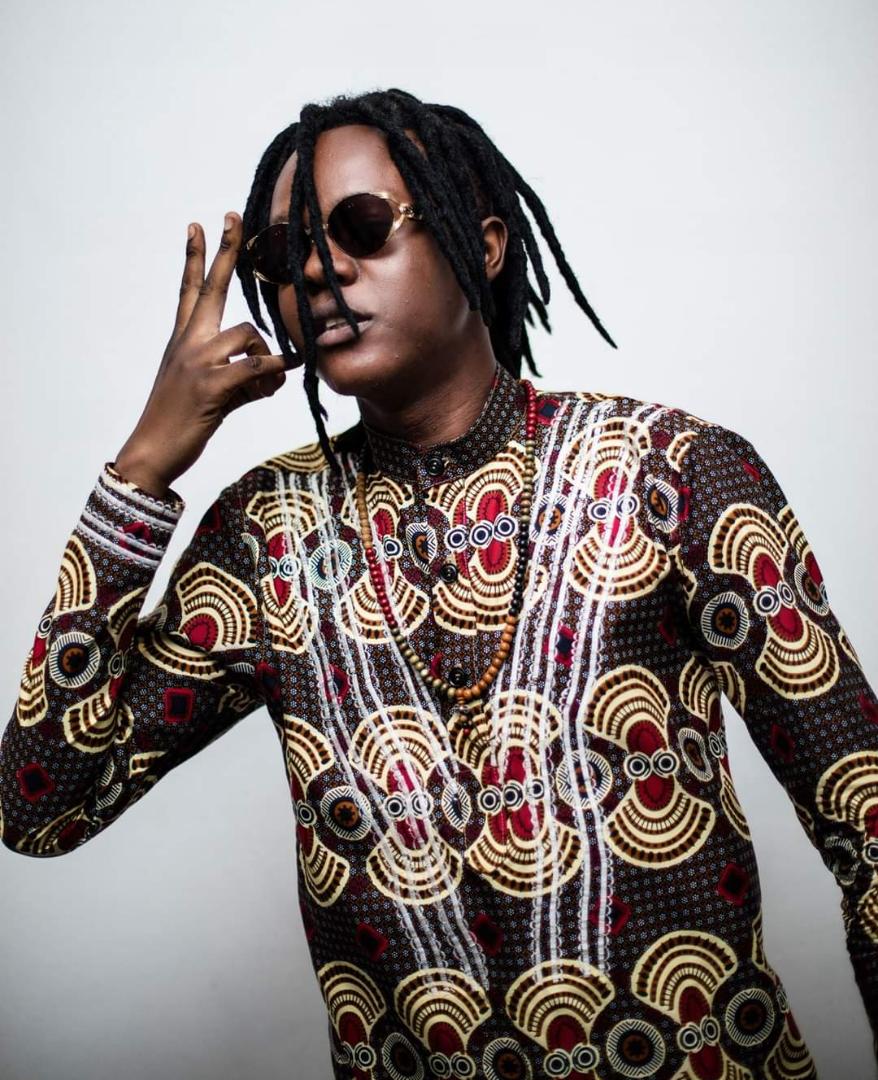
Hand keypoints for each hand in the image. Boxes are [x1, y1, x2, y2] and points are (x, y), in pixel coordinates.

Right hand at [114, 212, 300, 495]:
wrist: (154, 450)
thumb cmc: (181, 422)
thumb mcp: (210, 392)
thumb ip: (241, 377)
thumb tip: (274, 377)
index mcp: (182, 340)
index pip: (189, 289)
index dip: (194, 257)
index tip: (196, 224)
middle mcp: (188, 343)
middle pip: (210, 287)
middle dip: (224, 251)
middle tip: (232, 215)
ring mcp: (197, 361)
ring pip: (249, 335)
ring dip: (268, 358)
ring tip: (265, 388)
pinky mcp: (211, 384)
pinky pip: (257, 368)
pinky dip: (276, 372)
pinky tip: (284, 378)